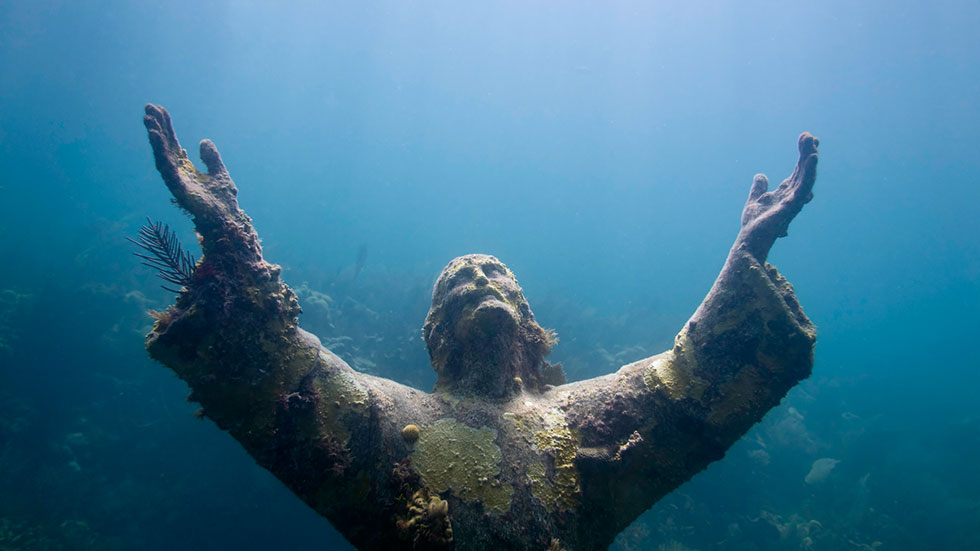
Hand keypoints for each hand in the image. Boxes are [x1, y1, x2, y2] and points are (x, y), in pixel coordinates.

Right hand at [143, 104, 236, 226]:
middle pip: (164, 146)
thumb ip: (211, 157)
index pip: (173, 143)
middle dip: (157, 127)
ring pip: (162, 155)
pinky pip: (166, 168)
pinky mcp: (177, 188)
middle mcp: (178, 172)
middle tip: (148, 108)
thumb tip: (204, 141)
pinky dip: (161, 153)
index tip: (159, 109)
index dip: (166, 127)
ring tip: (149, 121)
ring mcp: (176, 180)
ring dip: (155, 137)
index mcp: (186, 168)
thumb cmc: (223, 199)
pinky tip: (156, 138)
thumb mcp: (219, 171)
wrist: (228, 217)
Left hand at [737, 133, 818, 261]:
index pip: (799, 169)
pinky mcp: (793, 204)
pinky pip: (804, 185)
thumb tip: (761, 175)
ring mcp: (795, 199)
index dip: (803, 154)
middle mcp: (794, 194)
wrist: (750, 237)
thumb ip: (759, 187)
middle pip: (804, 169)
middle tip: (810, 135)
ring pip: (807, 175)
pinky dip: (809, 172)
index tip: (806, 137)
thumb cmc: (755, 223)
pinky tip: (812, 158)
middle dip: (807, 152)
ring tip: (813, 142)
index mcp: (787, 191)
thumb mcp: (755, 199)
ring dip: (810, 158)